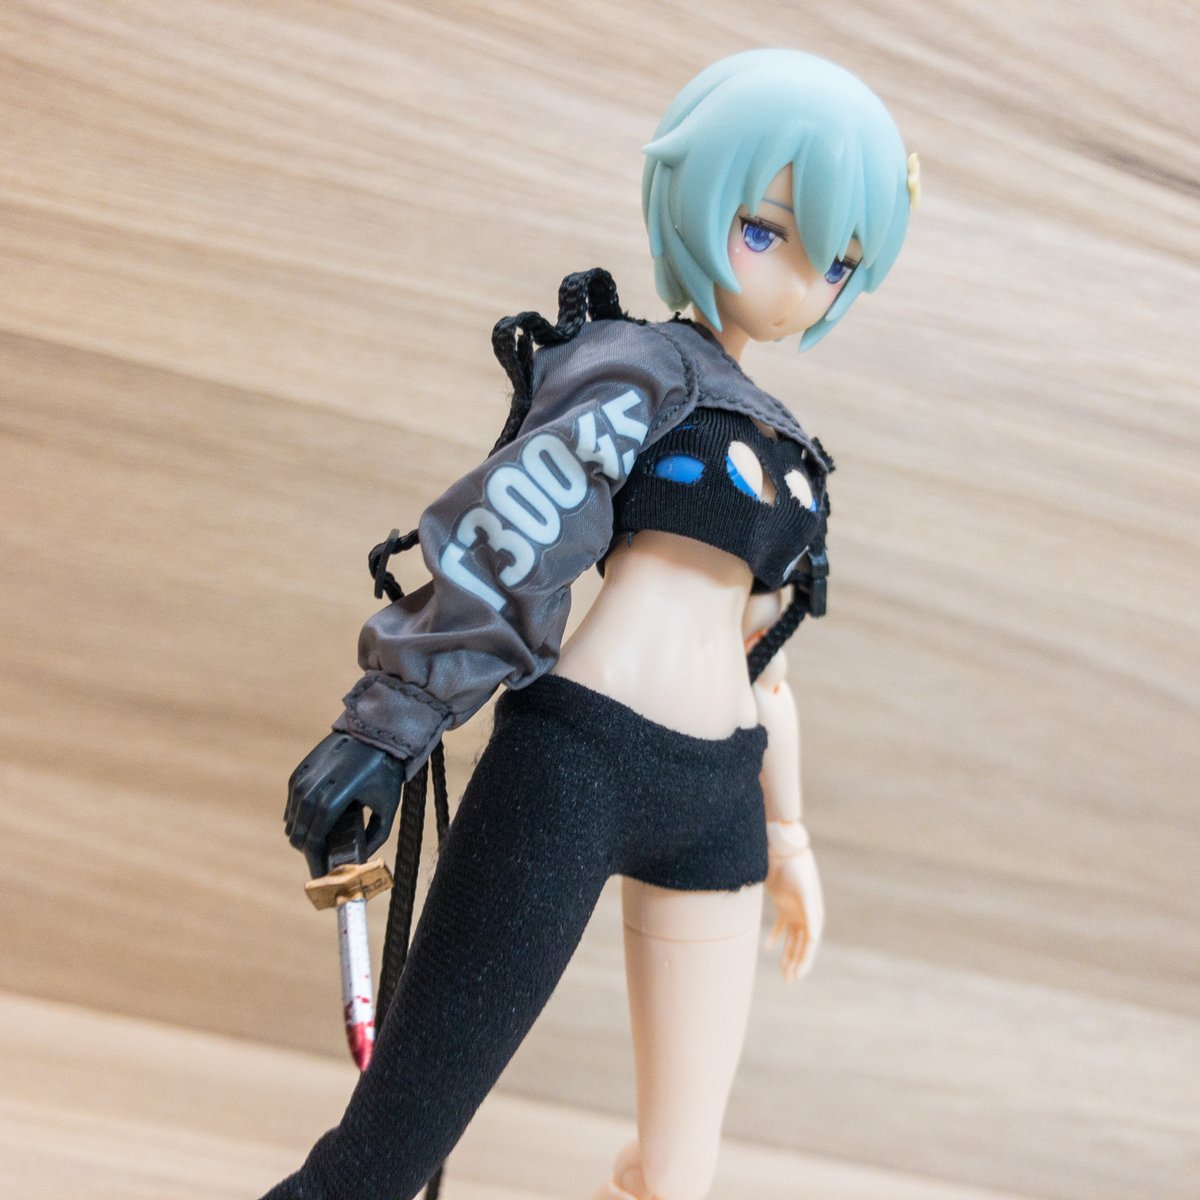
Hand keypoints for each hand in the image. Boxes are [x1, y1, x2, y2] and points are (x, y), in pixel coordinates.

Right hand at [283, 732, 404, 876]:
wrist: (375, 732)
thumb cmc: (385, 770)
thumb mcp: (388, 806)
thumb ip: (376, 836)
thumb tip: (361, 858)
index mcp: (332, 798)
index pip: (314, 841)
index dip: (316, 862)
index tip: (322, 877)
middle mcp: (311, 789)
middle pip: (299, 835)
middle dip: (310, 853)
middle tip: (326, 861)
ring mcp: (302, 779)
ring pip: (291, 821)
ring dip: (304, 836)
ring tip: (324, 843)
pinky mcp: (299, 772)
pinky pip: (292, 804)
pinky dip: (300, 818)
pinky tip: (316, 823)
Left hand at [764, 823, 824, 980]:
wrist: (785, 852)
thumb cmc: (797, 870)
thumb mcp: (804, 892)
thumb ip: (810, 913)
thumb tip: (814, 937)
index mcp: (814, 915)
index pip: (809, 944)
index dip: (804, 961)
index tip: (798, 976)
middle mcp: (805, 915)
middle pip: (801, 945)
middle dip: (796, 962)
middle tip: (790, 980)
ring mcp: (794, 910)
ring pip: (791, 939)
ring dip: (788, 954)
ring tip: (784, 971)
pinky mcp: (782, 905)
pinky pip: (779, 926)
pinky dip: (774, 937)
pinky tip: (768, 948)